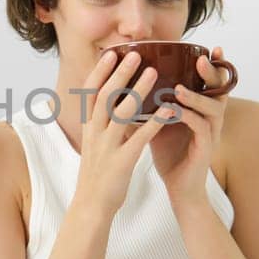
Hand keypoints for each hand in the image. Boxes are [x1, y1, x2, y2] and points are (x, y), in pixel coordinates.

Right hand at [72, 50, 177, 216]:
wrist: (92, 205)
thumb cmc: (98, 173)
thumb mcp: (96, 143)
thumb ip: (104, 123)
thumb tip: (115, 102)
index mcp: (89, 127)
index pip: (90, 93)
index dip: (100, 72)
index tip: (110, 53)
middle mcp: (95, 133)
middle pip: (105, 96)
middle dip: (120, 74)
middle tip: (135, 55)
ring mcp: (107, 147)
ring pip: (121, 112)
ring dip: (138, 91)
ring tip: (154, 73)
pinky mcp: (122, 161)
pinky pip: (139, 137)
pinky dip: (154, 121)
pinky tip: (169, 109)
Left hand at [149, 46, 232, 200]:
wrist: (177, 187)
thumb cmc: (169, 153)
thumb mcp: (160, 122)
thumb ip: (153, 102)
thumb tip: (130, 81)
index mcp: (202, 109)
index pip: (211, 82)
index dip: (214, 66)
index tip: (210, 48)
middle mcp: (211, 118)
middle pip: (220, 90)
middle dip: (212, 74)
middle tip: (202, 59)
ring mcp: (211, 134)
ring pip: (212, 109)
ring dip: (196, 96)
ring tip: (179, 87)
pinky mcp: (205, 149)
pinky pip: (201, 129)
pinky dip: (188, 117)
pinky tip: (174, 110)